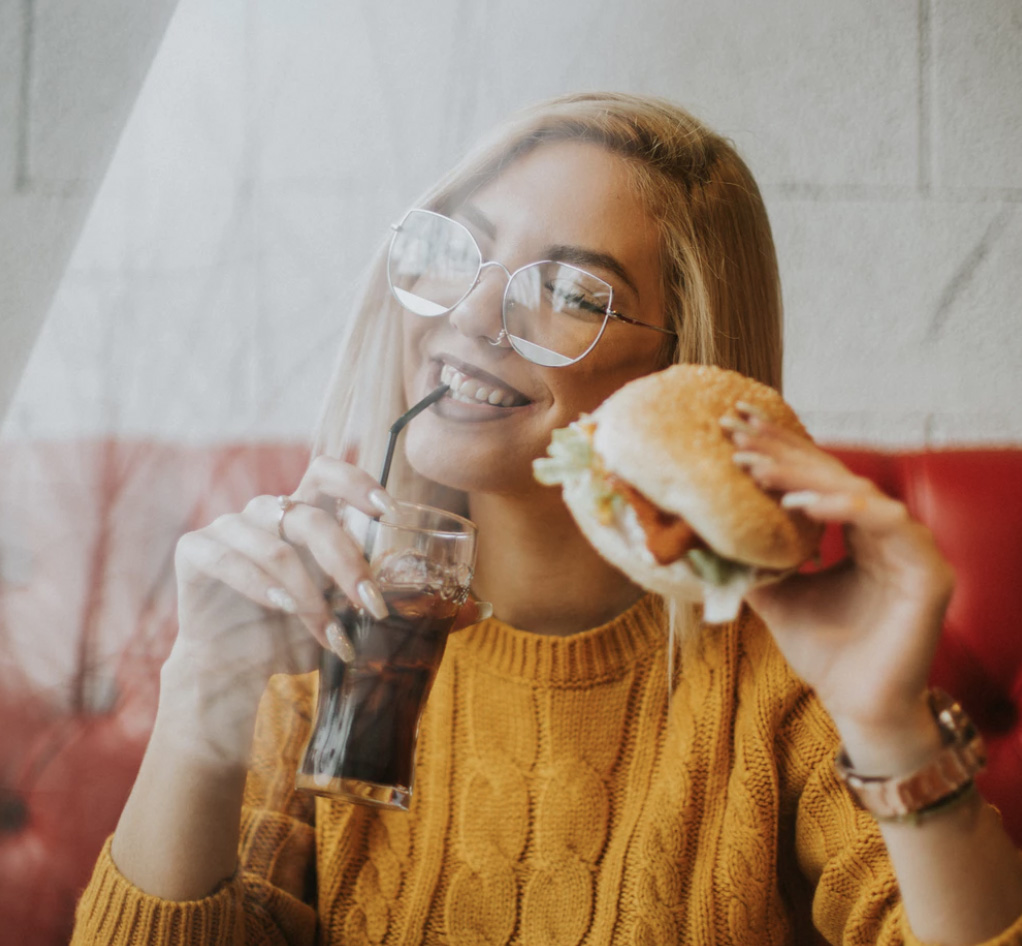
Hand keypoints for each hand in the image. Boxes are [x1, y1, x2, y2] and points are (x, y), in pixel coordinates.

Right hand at [164, 458, 399, 749]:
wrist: (236, 670)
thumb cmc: (299, 635)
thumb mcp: (356, 621)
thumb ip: (411, 609)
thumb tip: (482, 610)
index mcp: (304, 514)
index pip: (326, 472)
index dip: (355, 482)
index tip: (387, 512)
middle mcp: (266, 513)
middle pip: (309, 515)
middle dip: (346, 561)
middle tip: (372, 605)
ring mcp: (228, 528)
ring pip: (274, 546)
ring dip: (307, 593)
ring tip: (329, 634)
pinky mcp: (196, 552)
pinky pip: (228, 559)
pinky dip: (260, 586)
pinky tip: (281, 611)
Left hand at [729, 411, 954, 770]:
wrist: (857, 706)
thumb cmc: (824, 651)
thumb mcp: (775, 596)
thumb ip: (752, 561)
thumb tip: (702, 534)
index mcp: (856, 532)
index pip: (815, 479)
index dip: (776, 451)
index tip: (733, 428)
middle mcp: (886, 531)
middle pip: (831, 475)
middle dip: (781, 450)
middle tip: (736, 430)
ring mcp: (910, 548)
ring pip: (855, 491)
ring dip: (802, 476)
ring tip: (755, 468)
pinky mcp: (928, 571)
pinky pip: (885, 523)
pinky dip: (839, 509)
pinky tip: (796, 506)